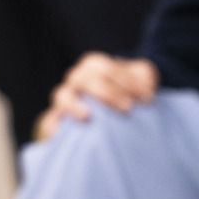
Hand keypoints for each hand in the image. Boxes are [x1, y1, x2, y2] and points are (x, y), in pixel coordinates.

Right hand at [37, 53, 158, 139]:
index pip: (105, 69)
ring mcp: (67, 96)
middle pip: (86, 82)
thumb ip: (144, 80)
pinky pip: (50, 119)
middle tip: (128, 108)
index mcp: (94, 65)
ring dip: (75, 106)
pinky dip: (53, 124)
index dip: (127, 82)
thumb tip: (146, 95)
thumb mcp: (142, 78)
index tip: (147, 98)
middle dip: (108, 94)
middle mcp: (77, 78)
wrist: (118, 99)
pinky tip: (58, 133)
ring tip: (88, 116)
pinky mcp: (59, 116)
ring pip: (63, 96)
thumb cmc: (131, 87)